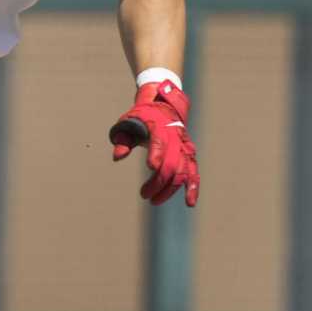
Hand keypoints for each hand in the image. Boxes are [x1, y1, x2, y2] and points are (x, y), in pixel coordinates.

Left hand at [109, 79, 198, 207]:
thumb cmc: (141, 119)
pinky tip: (190, 202)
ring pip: (182, 170)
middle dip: (158, 180)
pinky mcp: (189, 155)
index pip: (160, 140)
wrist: (162, 108)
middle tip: (143, 194)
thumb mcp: (127, 124)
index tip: (150, 167)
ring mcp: (184, 146)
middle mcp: (175, 136)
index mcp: (159, 125)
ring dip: (170, 188)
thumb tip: (118, 156)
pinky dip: (193, 187)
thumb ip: (122, 140)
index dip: (157, 152)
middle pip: (171, 162)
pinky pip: (193, 172)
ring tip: (155, 201)